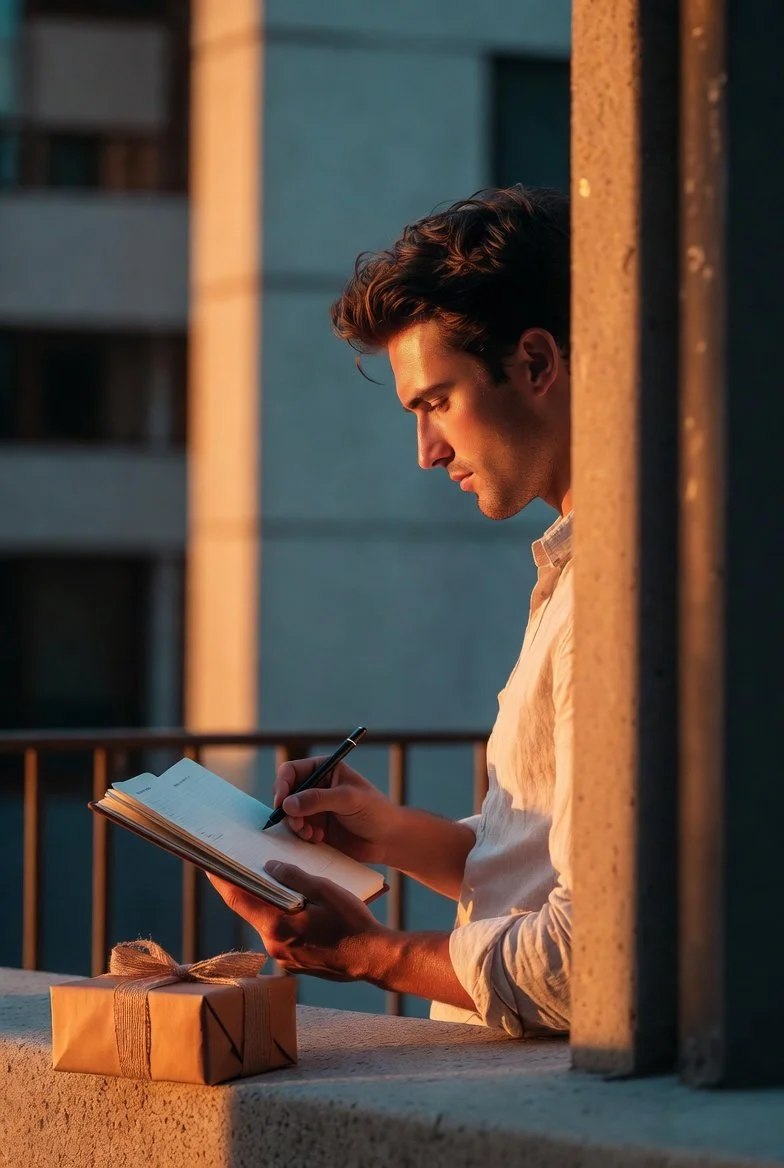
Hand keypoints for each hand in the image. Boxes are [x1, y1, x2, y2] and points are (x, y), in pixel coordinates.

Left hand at [207, 863, 388, 980]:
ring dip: (270, 903)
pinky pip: (283, 934)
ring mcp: (285, 957)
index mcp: (277, 927)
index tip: (210, 865)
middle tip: (245, 865)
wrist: (374, 958)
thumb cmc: (352, 923)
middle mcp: (274, 945)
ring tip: (277, 882)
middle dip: (249, 888)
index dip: (222, 881)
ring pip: (269, 922)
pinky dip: (285, 917)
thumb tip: (271, 867)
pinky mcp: (296, 962)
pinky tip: (299, 906)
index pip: (239, 900)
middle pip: (253, 910)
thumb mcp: (325, 890)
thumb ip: (294, 877)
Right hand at [272, 757, 398, 863]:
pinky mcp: (314, 828)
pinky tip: (318, 839)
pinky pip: (296, 831)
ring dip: (295, 825)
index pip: (291, 771)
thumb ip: (318, 799)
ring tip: (312, 834)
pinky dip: (301, 836)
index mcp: (324, 770)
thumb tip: (287, 804)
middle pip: (285, 794)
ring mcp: (314, 809)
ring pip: (288, 815)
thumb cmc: (375, 811)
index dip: (282, 785)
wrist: (387, 839)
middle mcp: (315, 787)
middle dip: (287, 810)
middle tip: (298, 824)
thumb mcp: (349, 799)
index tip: (281, 803)